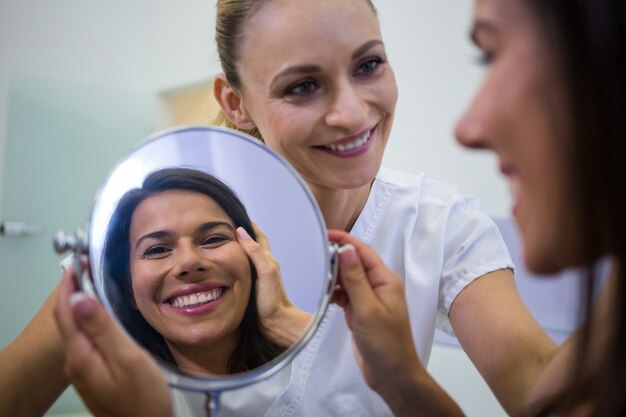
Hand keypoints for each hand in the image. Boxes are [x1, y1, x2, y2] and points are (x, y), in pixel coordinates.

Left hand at [54, 266, 172, 416]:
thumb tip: (80, 298)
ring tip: (93, 285)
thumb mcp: (127, 359)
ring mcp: (85, 371)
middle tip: (85, 267)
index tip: (77, 262)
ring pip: (76, 330)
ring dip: (80, 305)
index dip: (69, 284)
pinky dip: (89, 321)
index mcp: (81, 355)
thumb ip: (103, 329)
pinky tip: (103, 317)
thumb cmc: (143, 400)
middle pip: (67, 319)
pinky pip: (86, 341)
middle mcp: (77, 362)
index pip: (66, 311)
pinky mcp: (96, 375)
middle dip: (72, 291)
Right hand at [236, 223, 310, 346]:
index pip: (257, 234)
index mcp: (267, 258)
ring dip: (236, 248)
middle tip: (224, 225)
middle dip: (240, 232)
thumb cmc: (273, 299)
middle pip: (251, 243)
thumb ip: (255, 252)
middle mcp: (263, 265)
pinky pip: (241, 269)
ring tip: (220, 242)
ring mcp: (257, 276)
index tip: (235, 213)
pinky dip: (234, 263)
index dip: (248, 223)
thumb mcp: (265, 271)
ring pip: (246, 256)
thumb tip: (241, 232)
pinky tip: (225, 266)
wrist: (276, 323)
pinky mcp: (251, 287)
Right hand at [327, 230, 421, 389]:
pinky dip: (335, 293)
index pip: (363, 251)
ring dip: (334, 278)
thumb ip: (355, 279)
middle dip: (336, 259)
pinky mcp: (362, 311)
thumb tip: (347, 249)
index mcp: (386, 280)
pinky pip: (346, 294)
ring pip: (349, 279)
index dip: (344, 241)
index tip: (324, 234)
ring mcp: (371, 298)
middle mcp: (380, 286)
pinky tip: (326, 297)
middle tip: (316, 259)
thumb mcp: (367, 309)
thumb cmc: (385, 344)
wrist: (392, 375)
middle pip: (355, 262)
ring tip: (319, 281)